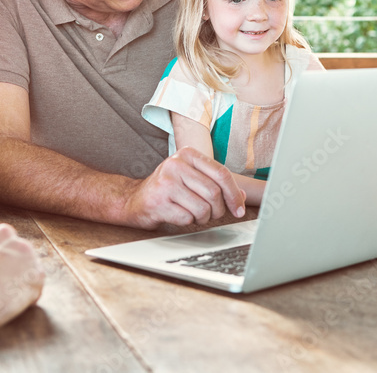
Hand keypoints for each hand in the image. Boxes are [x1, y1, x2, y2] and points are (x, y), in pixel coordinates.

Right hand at [123, 147, 246, 228]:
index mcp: (187, 154)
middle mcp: (176, 164)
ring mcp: (166, 183)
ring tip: (194, 214)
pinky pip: (188, 218)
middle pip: (214, 193)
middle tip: (212, 214)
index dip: (234, 194)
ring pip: (203, 208)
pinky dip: (189, 222)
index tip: (239, 209)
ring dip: (203, 218)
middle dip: (218, 210)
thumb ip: (217, 184)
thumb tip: (242, 198)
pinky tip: (179, 215)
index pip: (221, 173)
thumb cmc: (168, 189)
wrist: (134, 200)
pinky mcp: (159, 202)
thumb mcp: (193, 179)